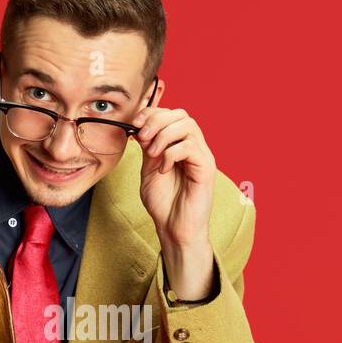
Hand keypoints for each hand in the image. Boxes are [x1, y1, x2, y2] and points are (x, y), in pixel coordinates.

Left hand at [132, 105, 215, 245]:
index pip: (172, 115)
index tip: (135, 124)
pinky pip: (190, 147)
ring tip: (152, 154)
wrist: (174, 229)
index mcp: (180, 145)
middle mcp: (194, 147)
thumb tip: (141, 127)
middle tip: (142, 138)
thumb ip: (148, 148)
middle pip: (181, 114)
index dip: (153, 113)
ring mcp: (202, 157)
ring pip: (187, 126)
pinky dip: (171, 154)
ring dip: (164, 136)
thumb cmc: (164, 203)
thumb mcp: (148, 169)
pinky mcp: (206, 169)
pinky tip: (164, 169)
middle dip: (157, 121)